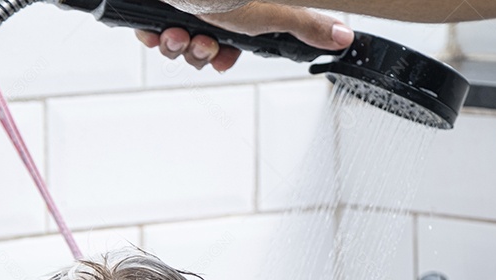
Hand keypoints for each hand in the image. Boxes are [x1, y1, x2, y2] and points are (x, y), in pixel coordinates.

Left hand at [135, 2, 352, 71]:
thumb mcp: (267, 11)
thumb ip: (304, 23)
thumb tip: (345, 35)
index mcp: (237, 6)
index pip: (231, 40)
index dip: (225, 55)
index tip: (222, 57)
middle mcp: (208, 4)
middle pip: (203, 44)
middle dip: (201, 53)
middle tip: (203, 44)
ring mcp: (179, 5)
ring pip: (177, 42)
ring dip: (179, 47)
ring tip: (181, 33)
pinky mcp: (153, 7)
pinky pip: (150, 32)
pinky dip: (153, 36)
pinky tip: (157, 29)